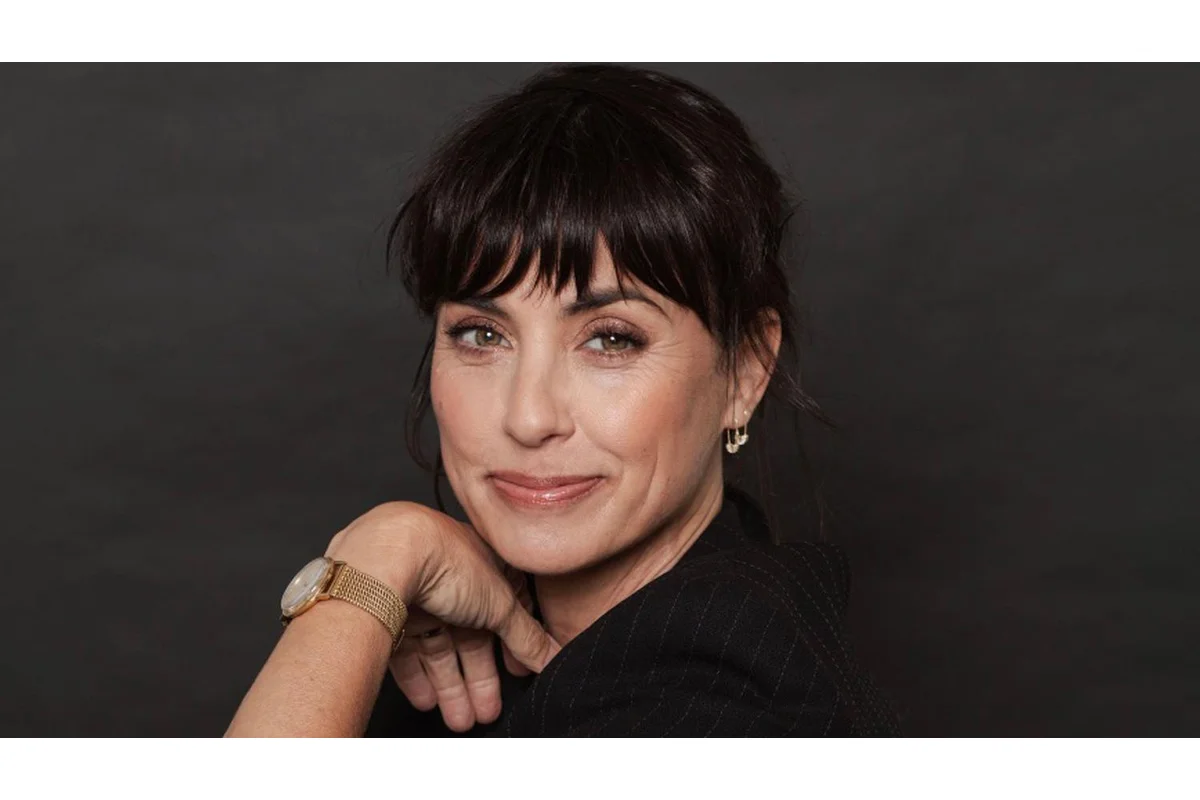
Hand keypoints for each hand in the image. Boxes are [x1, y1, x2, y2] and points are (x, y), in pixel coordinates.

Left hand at [323, 501, 560, 721]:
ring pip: (439, 649)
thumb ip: (526, 635)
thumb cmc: (444, 559)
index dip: (513, 644)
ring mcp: (418, 596)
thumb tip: (551, 654)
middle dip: (479, 678)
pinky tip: (427, 700)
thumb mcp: (500, 603)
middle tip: (487, 711)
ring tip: (461, 719)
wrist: (385, 557)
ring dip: (451, 687)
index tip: (518, 672)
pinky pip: (406, 651)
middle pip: (470, 637)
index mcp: (483, 567)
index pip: (504, 610)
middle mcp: (450, 581)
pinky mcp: (389, 613)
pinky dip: (417, 678)